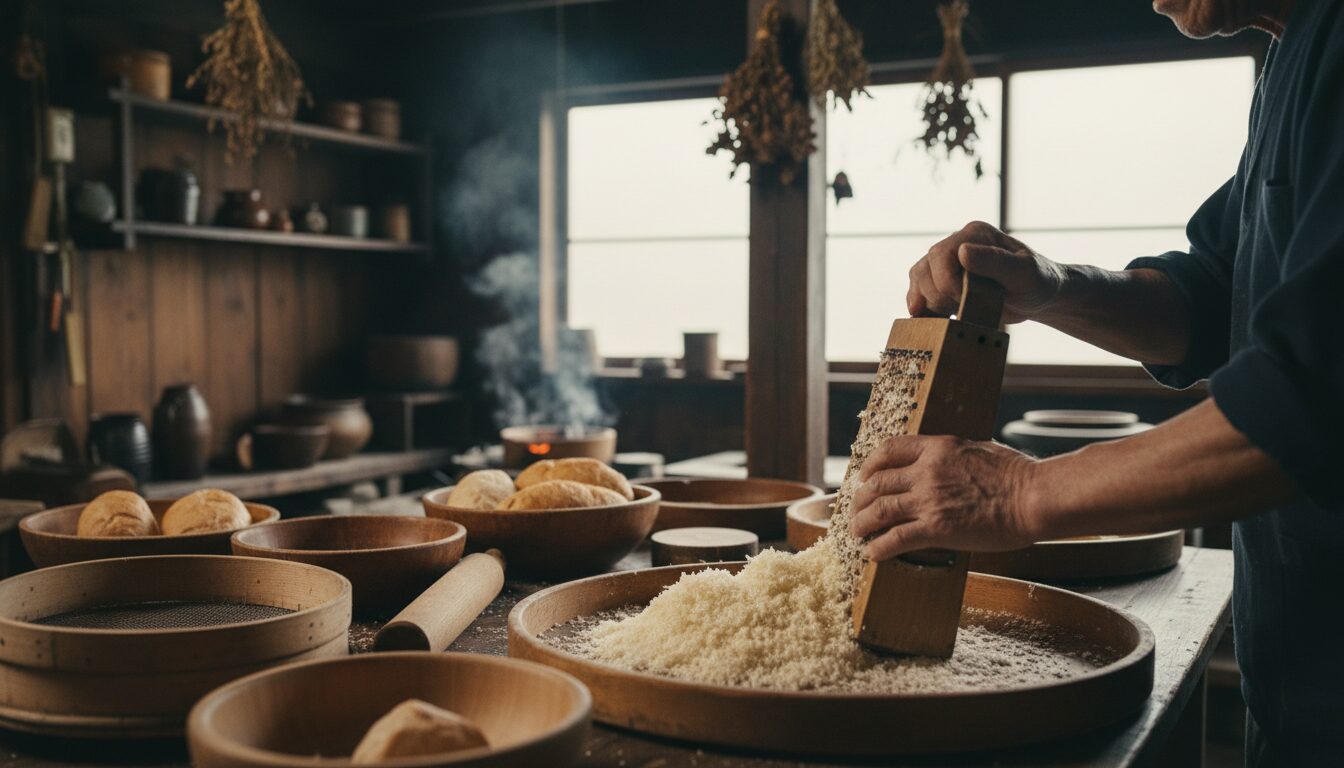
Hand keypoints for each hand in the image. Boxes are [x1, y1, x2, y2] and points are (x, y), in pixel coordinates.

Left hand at [850, 435, 1041, 560]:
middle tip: (856, 510)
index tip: (865, 476)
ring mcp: (929, 500)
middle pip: (878, 483)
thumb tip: (948, 460)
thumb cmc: (1017, 475)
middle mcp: (926, 471)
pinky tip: (873, 554)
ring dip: (862, 523)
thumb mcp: (978, 449)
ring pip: (879, 510)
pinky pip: (896, 538)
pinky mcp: (936, 529)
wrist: (1033, 498)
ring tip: (856, 532)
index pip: (889, 449)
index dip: (871, 464)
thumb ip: (953, 456)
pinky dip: (879, 547)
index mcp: (937, 448)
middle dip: (861, 498)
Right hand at [908, 221, 1065, 322]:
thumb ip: (996, 261)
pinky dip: (921, 308)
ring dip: (929, 303)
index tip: (966, 299)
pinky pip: (919, 291)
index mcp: (975, 234)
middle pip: (925, 268)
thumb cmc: (1038, 282)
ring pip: (919, 279)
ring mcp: (948, 263)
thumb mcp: (1024, 272)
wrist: (1041, 298)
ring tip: (952, 314)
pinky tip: (930, 320)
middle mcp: (957, 244)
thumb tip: (962, 252)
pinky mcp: (944, 282)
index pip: (941, 254)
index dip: (946, 281)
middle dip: (940, 295)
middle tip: (965, 308)